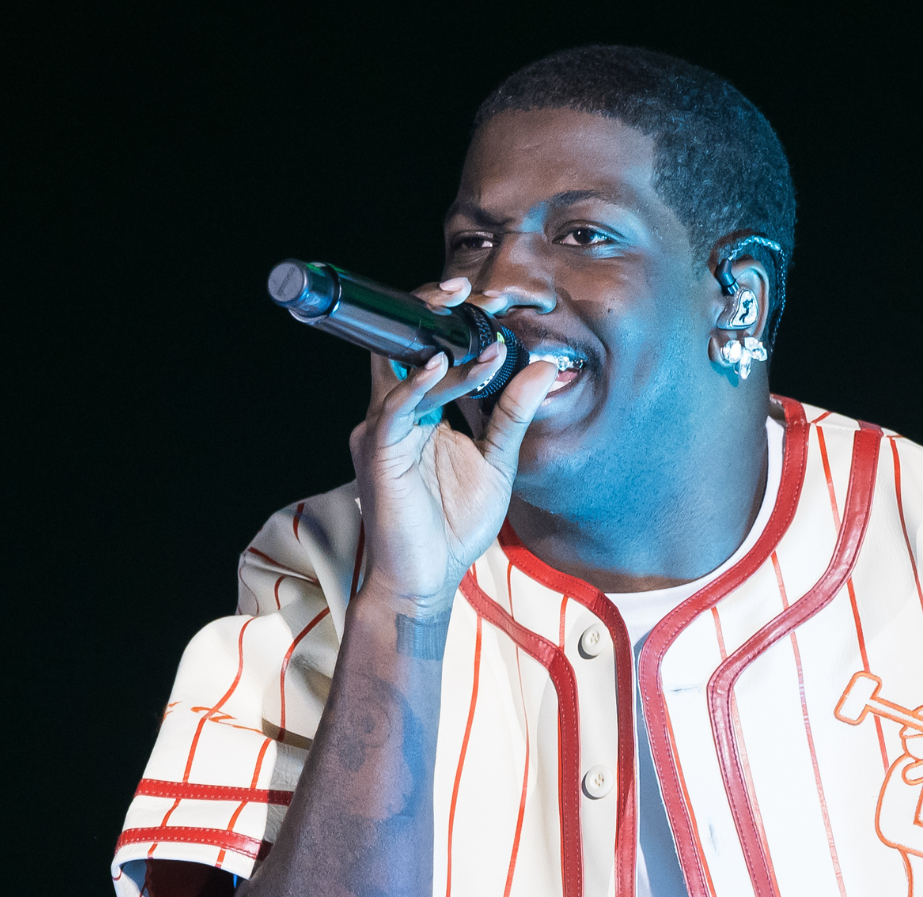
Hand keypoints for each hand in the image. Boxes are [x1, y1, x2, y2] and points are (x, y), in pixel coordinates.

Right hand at [348, 277, 559, 617]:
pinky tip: (444, 368)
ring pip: (406, 372)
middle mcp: (395, 414)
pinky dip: (418, 385)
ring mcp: (382, 431)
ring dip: (445, 351)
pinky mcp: (378, 453)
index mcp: (421, 412)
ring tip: (478, 333)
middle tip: (468, 291)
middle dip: (431, 313)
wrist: (426, 580)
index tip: (483, 297)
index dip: (448, 320)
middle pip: (404, 346)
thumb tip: (543, 366)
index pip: (428, 350)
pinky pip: (395, 409)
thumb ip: (513, 414)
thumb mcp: (497, 461)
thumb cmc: (453, 525)